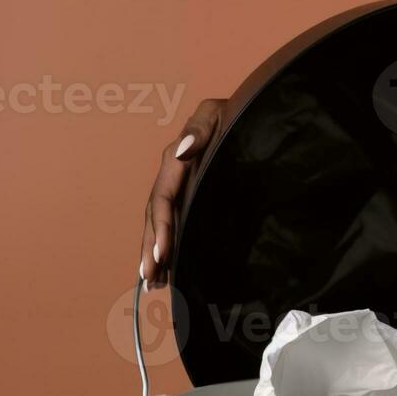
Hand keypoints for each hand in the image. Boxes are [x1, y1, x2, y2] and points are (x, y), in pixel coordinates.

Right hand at [139, 99, 225, 288]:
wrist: (246, 117)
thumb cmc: (234, 113)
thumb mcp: (217, 113)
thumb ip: (200, 129)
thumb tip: (182, 151)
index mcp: (175, 161)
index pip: (163, 199)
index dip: (160, 228)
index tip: (161, 254)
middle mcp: (173, 177)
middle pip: (156, 218)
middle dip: (151, 249)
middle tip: (150, 279)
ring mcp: (181, 189)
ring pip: (162, 225)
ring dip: (155, 253)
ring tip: (153, 282)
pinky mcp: (192, 197)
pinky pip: (177, 223)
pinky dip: (170, 246)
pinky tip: (168, 269)